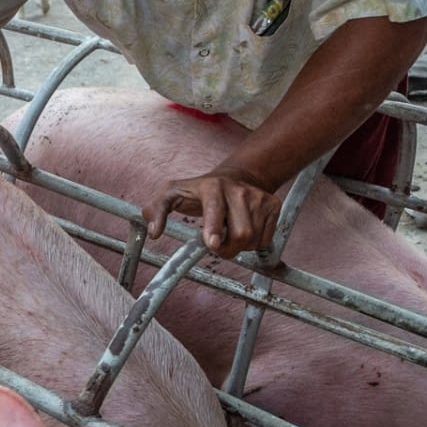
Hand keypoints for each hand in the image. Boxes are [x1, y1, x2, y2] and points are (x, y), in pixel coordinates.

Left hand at [139, 169, 281, 258]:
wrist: (236, 176)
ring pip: (253, 238)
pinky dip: (253, 243)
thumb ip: (156, 210)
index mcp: (212, 186)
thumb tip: (153, 232)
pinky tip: (244, 229)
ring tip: (228, 234)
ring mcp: (258, 197)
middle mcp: (238, 190)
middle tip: (217, 245)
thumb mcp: (172, 194)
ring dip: (239, 247)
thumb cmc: (198, 191)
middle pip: (240, 234)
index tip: (213, 244)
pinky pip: (266, 239)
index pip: (215, 209)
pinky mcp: (273, 204)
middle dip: (227, 249)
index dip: (214, 227)